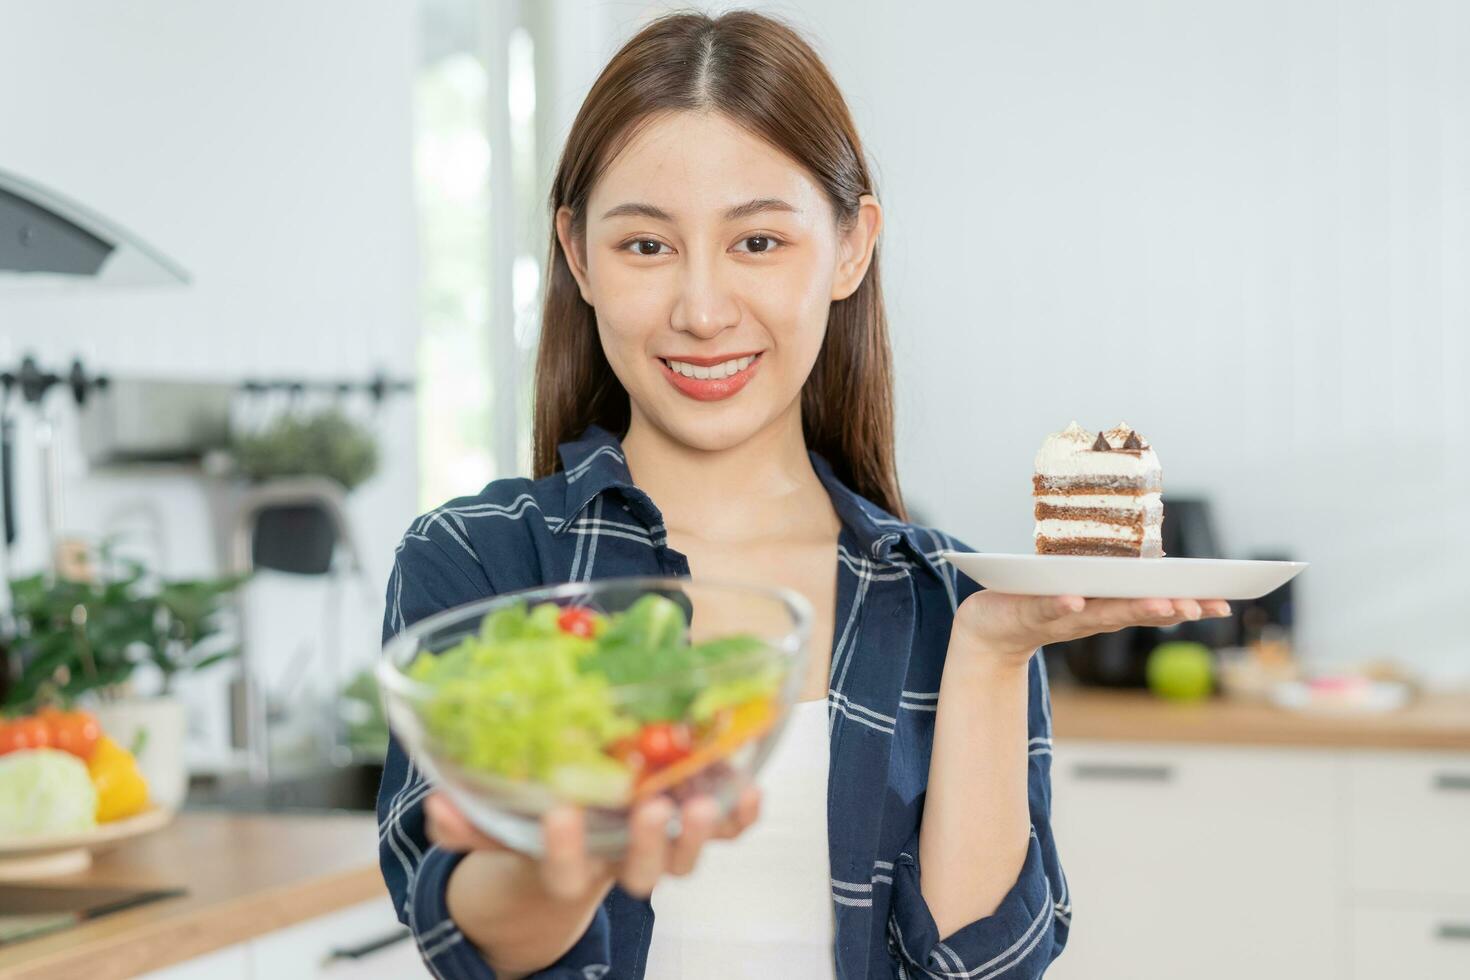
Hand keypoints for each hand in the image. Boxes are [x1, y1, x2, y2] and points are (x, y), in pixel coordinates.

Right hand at [424, 785, 761, 899]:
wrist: (589, 835)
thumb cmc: (545, 823)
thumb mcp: (505, 827)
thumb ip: (471, 823)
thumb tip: (438, 806)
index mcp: (572, 866)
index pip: (565, 871)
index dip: (563, 850)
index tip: (559, 816)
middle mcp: (622, 861)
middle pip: (641, 872)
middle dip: (647, 844)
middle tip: (650, 808)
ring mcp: (663, 846)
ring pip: (686, 856)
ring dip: (700, 834)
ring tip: (706, 801)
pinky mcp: (697, 825)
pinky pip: (728, 829)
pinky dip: (741, 814)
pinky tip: (751, 788)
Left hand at [953, 593, 1231, 666]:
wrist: (989, 627)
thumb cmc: (1040, 602)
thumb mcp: (1085, 591)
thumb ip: (1117, 584)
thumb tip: (1159, 561)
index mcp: (1108, 606)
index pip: (1155, 606)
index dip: (1188, 605)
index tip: (1224, 601)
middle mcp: (1092, 616)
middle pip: (1135, 613)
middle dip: (1168, 609)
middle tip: (1199, 605)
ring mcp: (1062, 617)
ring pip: (1100, 614)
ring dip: (1130, 610)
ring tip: (1160, 605)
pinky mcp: (1028, 613)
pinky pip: (1047, 609)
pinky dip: (1062, 606)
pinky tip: (1075, 601)